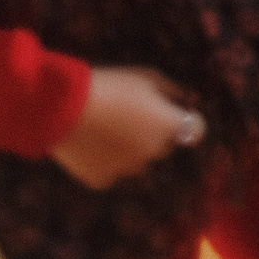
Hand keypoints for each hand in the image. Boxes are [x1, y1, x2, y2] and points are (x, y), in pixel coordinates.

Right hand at [51, 66, 201, 189]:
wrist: (63, 107)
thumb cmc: (110, 86)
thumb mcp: (148, 78)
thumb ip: (173, 93)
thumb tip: (186, 102)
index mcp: (172, 126)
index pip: (195, 130)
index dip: (185, 121)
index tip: (173, 114)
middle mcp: (155, 152)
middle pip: (162, 145)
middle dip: (153, 134)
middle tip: (128, 117)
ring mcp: (128, 169)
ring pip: (136, 161)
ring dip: (129, 150)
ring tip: (106, 129)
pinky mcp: (102, 180)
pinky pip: (111, 172)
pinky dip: (104, 162)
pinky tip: (92, 145)